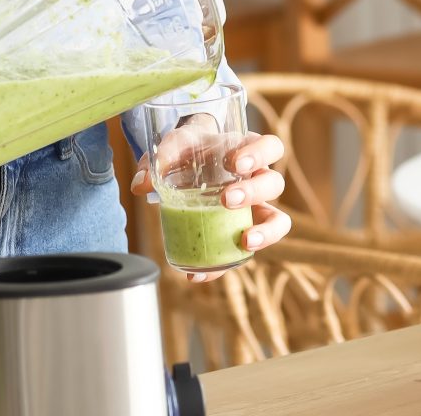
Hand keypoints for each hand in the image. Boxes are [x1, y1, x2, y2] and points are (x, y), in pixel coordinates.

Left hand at [132, 130, 290, 282]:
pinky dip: (223, 267)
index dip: (260, 154)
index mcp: (247, 150)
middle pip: (274, 183)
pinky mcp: (242, 232)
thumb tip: (142, 185)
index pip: (270, 147)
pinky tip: (200, 274)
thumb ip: (161, 158)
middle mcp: (258, 179)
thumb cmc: (190, 149)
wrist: (188, 161)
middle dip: (254, 192)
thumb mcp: (174, 145)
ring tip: (244, 240)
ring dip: (265, 232)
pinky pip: (240, 253)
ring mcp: (255, 208)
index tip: (237, 163)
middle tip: (227, 199)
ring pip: (278, 220)